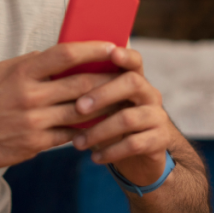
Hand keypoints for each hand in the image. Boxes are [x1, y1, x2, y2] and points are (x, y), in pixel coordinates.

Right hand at [0, 41, 123, 169]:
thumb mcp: (0, 72)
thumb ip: (29, 63)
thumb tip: (60, 54)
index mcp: (22, 72)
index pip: (66, 54)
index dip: (93, 48)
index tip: (112, 45)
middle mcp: (30, 96)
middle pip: (82, 84)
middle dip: (108, 78)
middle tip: (126, 73)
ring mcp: (34, 122)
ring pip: (82, 112)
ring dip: (104, 106)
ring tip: (121, 99)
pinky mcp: (36, 144)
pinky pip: (70, 135)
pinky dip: (86, 130)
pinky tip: (98, 124)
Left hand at [70, 46, 177, 186]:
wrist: (139, 160)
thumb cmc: (110, 124)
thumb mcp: (101, 106)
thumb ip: (87, 90)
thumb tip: (54, 76)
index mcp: (135, 79)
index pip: (134, 60)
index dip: (124, 55)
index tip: (111, 52)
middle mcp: (150, 94)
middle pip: (132, 82)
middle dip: (102, 94)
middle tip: (78, 107)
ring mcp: (158, 116)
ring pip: (129, 117)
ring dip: (99, 130)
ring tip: (77, 143)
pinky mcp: (160, 140)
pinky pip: (134, 144)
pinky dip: (111, 151)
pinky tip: (94, 158)